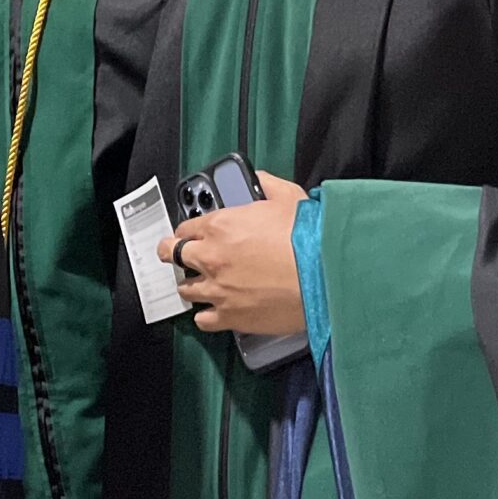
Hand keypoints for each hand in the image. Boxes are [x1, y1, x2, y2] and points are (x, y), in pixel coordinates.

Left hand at [160, 172, 309, 337]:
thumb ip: (267, 185)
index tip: (189, 235)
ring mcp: (218, 290)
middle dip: (174, 254)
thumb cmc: (307, 238)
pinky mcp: (230, 317)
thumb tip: (259, 179)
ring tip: (200, 285)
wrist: (324, 277)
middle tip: (180, 256)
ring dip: (192, 285)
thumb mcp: (288, 197)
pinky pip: (202, 320)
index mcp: (220, 226)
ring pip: (186, 289)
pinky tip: (213, 311)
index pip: (185, 228)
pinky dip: (205, 315)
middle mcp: (211, 258)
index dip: (187, 231)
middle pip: (174, 256)